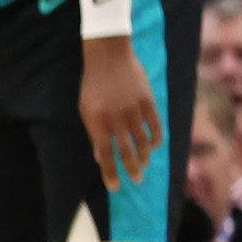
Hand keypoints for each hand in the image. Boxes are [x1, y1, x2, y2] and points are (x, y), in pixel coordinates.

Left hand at [78, 37, 161, 193]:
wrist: (108, 55)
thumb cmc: (94, 83)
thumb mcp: (86, 108)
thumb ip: (94, 132)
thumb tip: (100, 156)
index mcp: (96, 120)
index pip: (104, 153)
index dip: (110, 172)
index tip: (115, 187)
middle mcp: (115, 118)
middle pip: (126, 152)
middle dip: (131, 170)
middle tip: (136, 180)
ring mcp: (133, 110)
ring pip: (143, 142)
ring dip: (144, 157)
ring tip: (143, 164)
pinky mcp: (148, 102)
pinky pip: (155, 127)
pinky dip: (156, 140)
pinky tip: (154, 147)